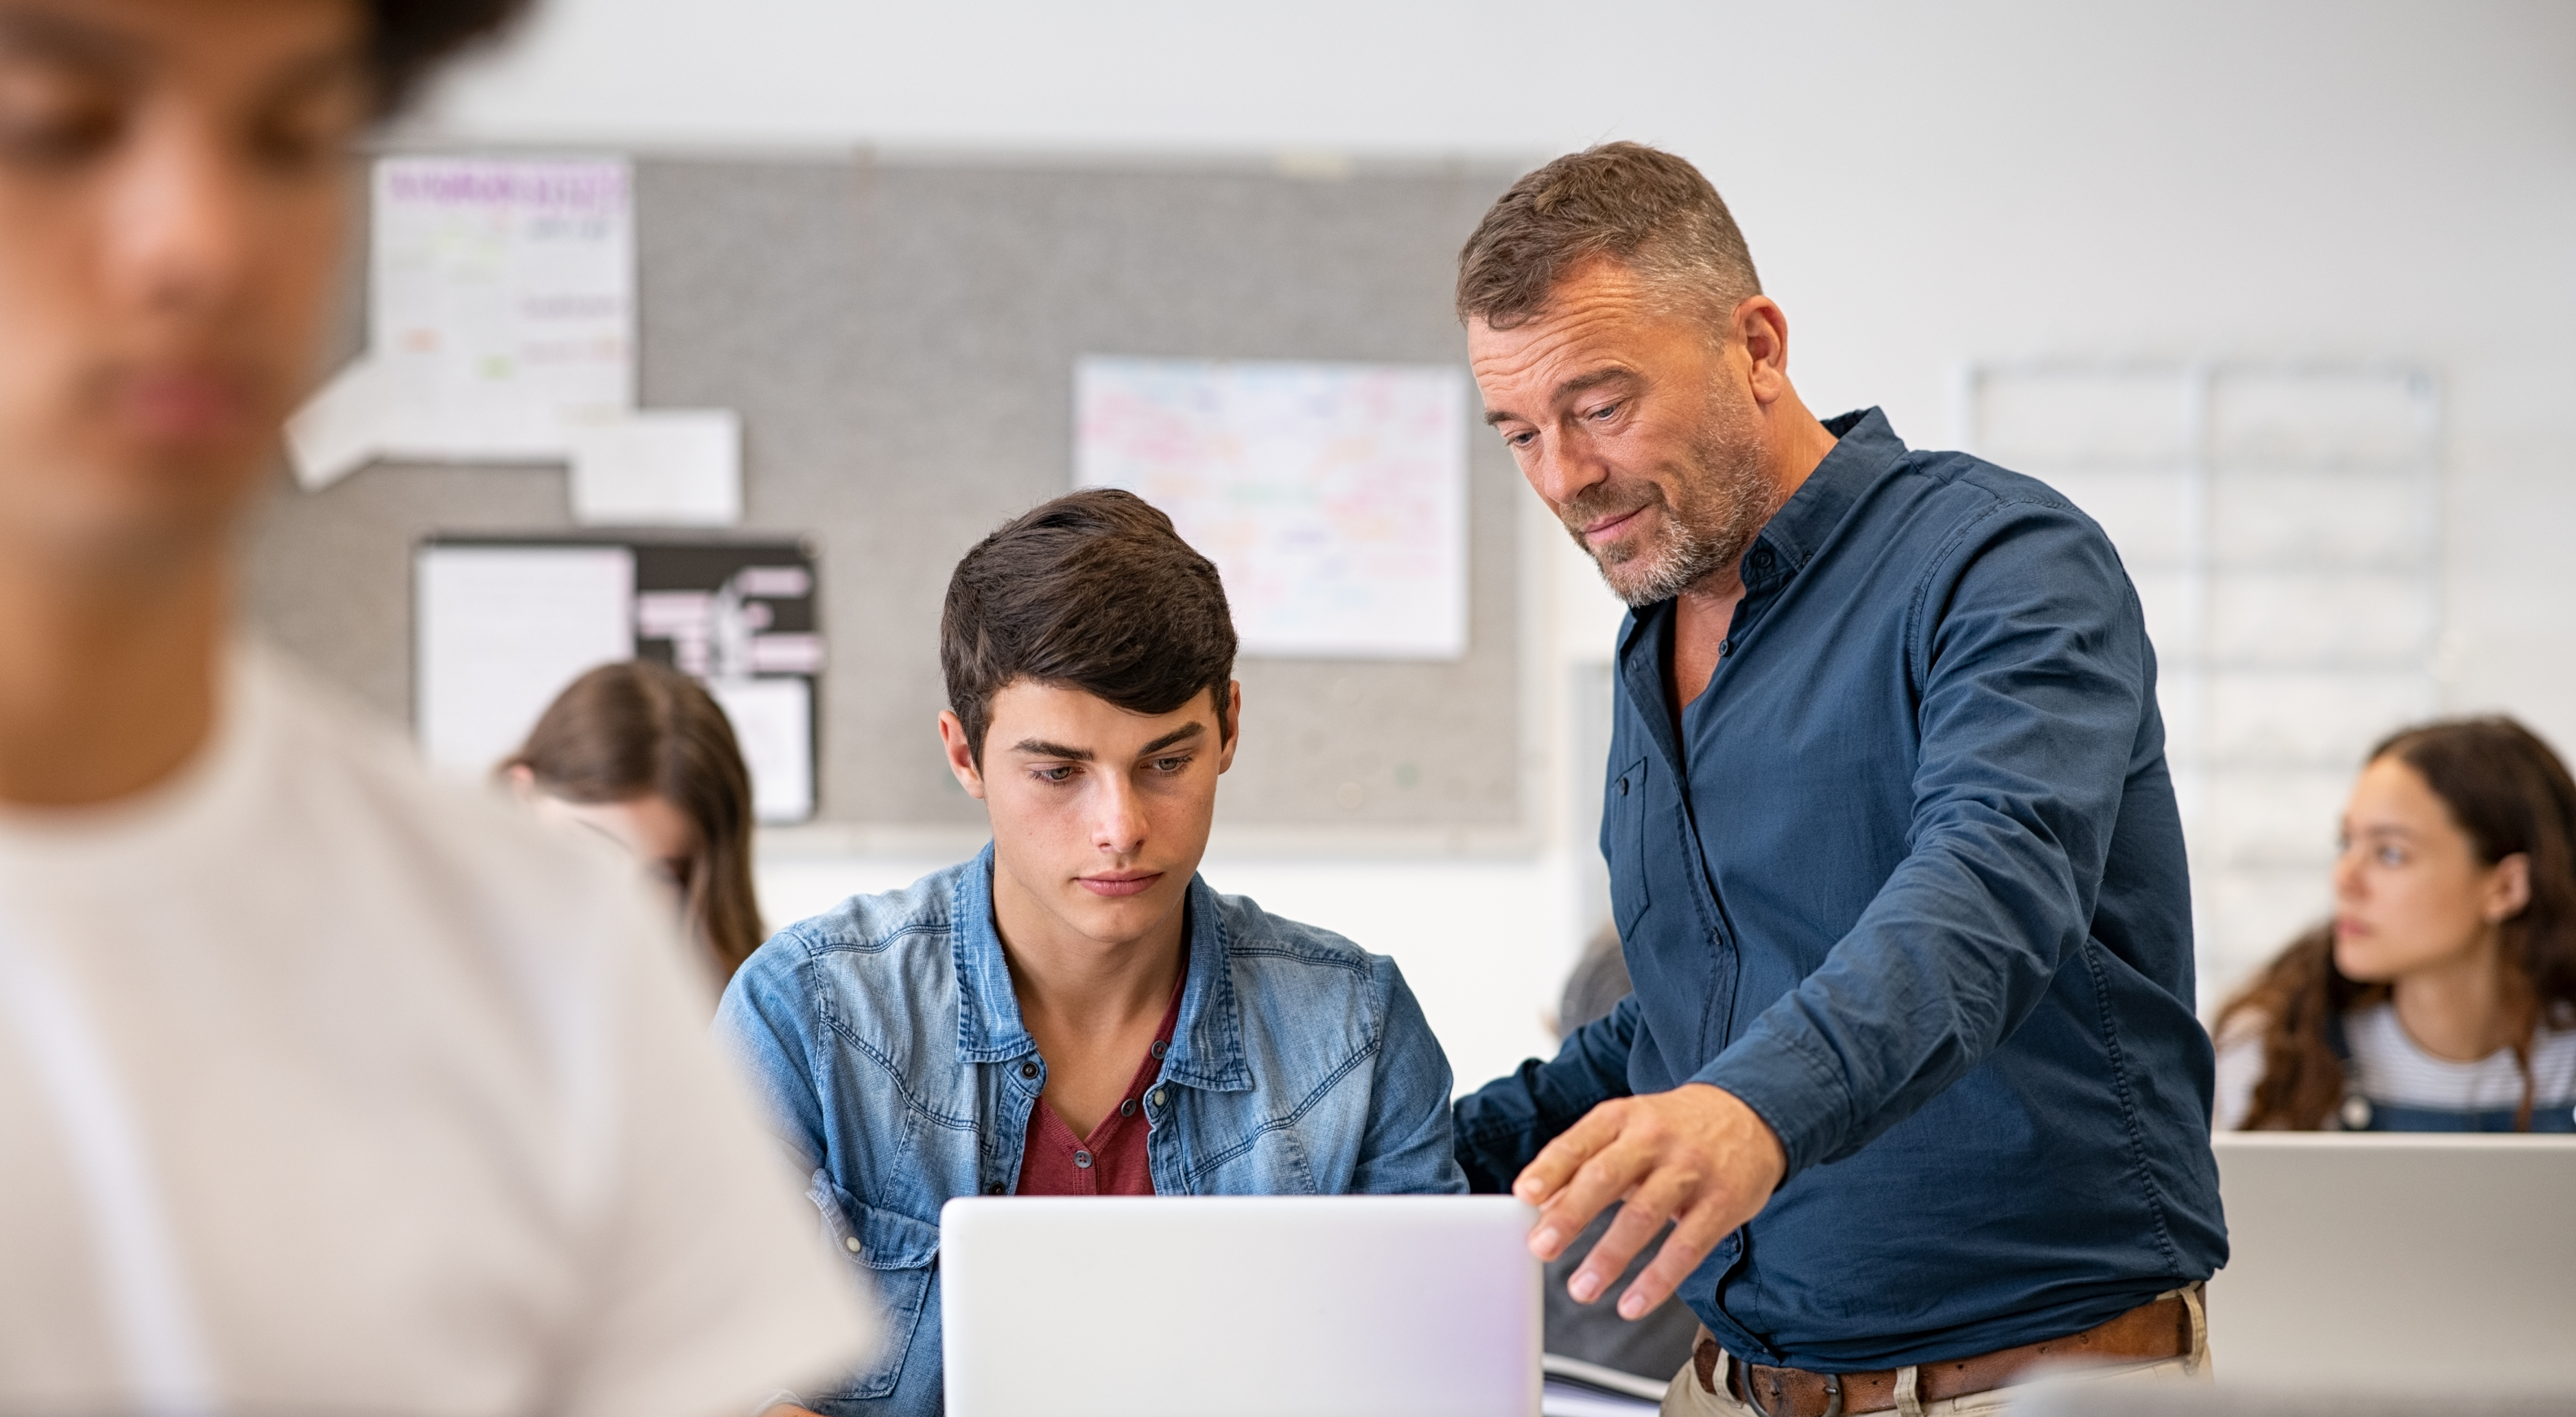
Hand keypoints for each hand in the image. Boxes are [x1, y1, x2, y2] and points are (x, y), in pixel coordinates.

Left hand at [1512, 1083, 1785, 1318]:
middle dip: (1570, 1215)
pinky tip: (1632, 1304)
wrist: (1750, 1114)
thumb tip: (1538, 1206)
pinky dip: (1657, 1280)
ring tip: (1582, 1288)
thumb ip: (1583, 1166)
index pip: (1579, 1142)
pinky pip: (1687, 1247)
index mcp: (1623, 1117)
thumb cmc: (1673, 1128)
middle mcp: (1655, 1139)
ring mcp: (1690, 1170)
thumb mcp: (1626, 1131)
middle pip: (1606, 1176)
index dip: (1550, 1169)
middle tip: (1540, 1248)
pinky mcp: (1722, 1202)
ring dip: (1609, 1256)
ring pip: (1644, 1215)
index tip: (1525, 1195)